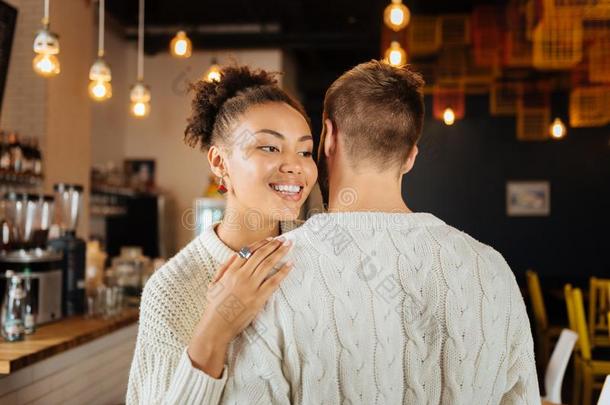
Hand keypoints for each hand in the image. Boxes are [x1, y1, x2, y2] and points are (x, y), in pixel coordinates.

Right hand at [187, 237, 293, 375]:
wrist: (216, 326)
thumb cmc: (214, 306)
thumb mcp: (214, 284)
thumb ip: (223, 268)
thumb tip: (235, 255)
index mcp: (230, 271)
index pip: (248, 251)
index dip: (261, 243)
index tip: (270, 239)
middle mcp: (241, 276)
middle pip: (260, 255)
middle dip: (273, 245)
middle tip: (284, 239)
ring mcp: (250, 286)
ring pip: (268, 264)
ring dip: (280, 253)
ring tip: (289, 246)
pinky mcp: (258, 298)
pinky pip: (274, 281)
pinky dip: (283, 271)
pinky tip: (290, 264)